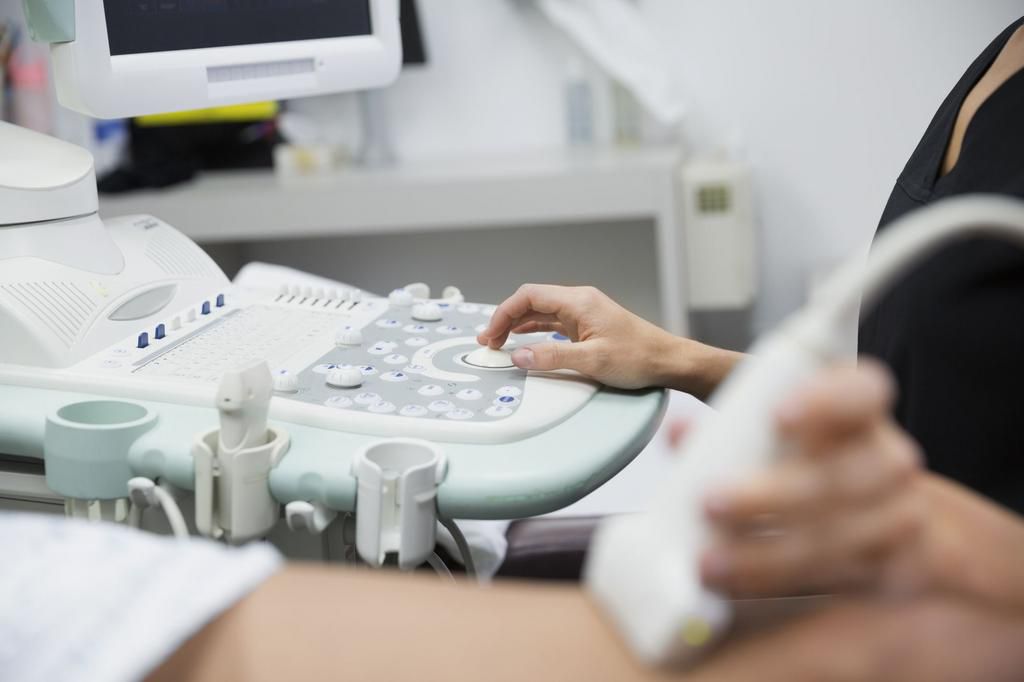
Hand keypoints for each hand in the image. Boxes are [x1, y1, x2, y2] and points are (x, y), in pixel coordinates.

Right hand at [477, 284, 740, 394]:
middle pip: (531, 302)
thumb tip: (518, 356)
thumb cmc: (639, 357)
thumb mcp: (591, 360)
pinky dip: (533, 330)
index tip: (491, 333)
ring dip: (518, 325)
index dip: (504, 313)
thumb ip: (551, 357)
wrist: (668, 361)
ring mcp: (583, 313)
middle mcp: (579, 302)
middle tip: (489, 341)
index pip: (529, 296)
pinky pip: (552, 322)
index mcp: (578, 302)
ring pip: (541, 312)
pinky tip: (524, 341)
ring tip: (500, 342)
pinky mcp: (588, 326)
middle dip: (506, 319)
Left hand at [699, 361, 927, 597]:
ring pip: (847, 537)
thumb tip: (678, 428)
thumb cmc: (807, 467)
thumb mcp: (773, 441)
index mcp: (858, 416)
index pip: (864, 392)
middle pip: (846, 474)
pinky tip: (742, 588)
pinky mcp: (896, 568)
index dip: (827, 400)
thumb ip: (729, 433)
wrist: (877, 518)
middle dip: (776, 494)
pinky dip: (788, 585)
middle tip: (710, 502)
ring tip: (712, 564)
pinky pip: (848, 581)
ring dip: (772, 555)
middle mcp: (887, 461)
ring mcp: (900, 515)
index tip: (778, 414)